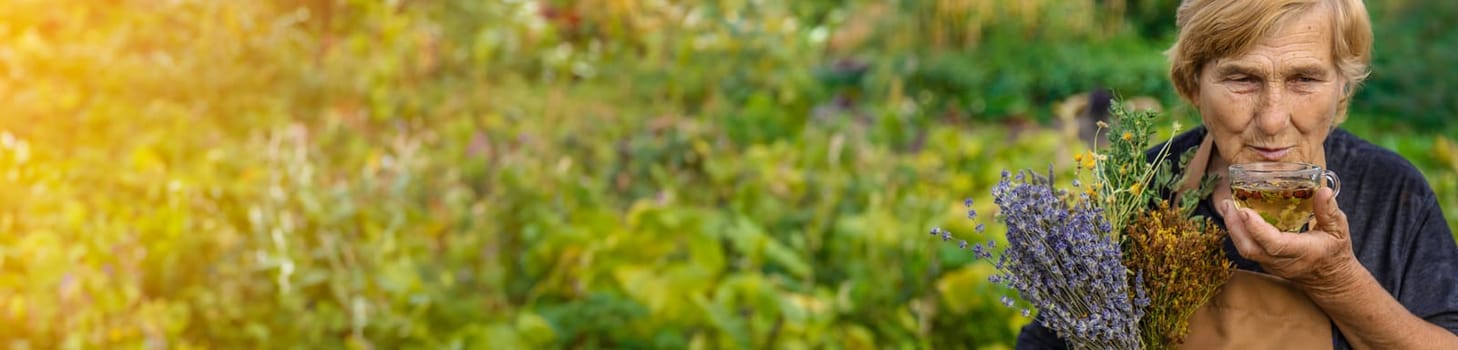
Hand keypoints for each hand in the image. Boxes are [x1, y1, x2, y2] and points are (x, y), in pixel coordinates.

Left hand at [1218, 187, 1362, 295]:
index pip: (1275, 244)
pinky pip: (1247, 248)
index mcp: (1304, 252)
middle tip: (1228, 204)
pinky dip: (1238, 232)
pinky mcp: (1265, 262)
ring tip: (1227, 206)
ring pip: (1245, 250)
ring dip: (1233, 228)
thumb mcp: (1339, 229)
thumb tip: (1323, 191)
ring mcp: (1272, 264)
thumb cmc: (1335, 251)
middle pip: (1250, 249)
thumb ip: (1329, 211)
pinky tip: (1234, 216)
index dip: (1257, 228)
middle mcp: (1284, 261)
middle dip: (1235, 227)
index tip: (1244, 211)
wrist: (1330, 279)